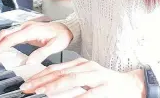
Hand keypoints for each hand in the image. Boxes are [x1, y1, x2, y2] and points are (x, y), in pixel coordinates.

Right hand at [0, 21, 72, 63]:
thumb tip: (28, 62)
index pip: (10, 39)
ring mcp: (24, 27)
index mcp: (31, 30)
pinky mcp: (24, 30)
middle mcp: (25, 26)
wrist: (67, 28)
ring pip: (4, 34)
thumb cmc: (62, 36)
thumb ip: (42, 53)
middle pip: (3, 34)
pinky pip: (8, 35)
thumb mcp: (56, 46)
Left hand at [20, 57, 145, 97]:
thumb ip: (70, 78)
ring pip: (72, 79)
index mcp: (81, 64)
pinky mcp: (104, 87)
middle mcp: (87, 67)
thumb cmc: (106, 84)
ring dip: (55, 87)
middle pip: (61, 73)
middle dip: (42, 81)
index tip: (27, 83)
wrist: (131, 86)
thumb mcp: (86, 77)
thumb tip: (49, 85)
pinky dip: (74, 97)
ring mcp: (97, 76)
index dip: (40, 75)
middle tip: (27, 88)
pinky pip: (87, 94)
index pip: (57, 68)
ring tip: (41, 92)